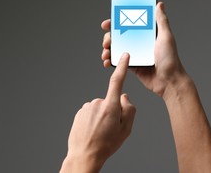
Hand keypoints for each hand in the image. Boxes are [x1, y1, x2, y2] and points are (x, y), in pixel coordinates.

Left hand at [61, 54, 135, 172]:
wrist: (84, 155)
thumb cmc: (107, 144)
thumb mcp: (126, 129)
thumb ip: (130, 109)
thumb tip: (124, 97)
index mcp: (110, 106)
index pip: (117, 81)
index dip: (122, 67)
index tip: (125, 56)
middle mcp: (97, 103)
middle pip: (111, 101)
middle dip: (113, 110)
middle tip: (111, 128)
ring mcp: (87, 107)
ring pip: (100, 107)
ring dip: (102, 116)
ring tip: (100, 131)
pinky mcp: (80, 112)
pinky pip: (91, 112)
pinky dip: (93, 119)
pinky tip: (92, 130)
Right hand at [101, 2, 188, 97]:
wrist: (169, 81)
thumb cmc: (171, 59)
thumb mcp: (166, 37)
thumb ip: (161, 20)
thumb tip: (159, 4)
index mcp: (147, 34)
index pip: (129, 24)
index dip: (117, 22)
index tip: (107, 23)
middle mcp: (141, 43)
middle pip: (120, 36)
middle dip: (109, 37)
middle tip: (107, 42)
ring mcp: (136, 54)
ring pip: (117, 48)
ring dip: (108, 49)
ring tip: (105, 52)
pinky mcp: (133, 66)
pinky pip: (118, 61)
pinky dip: (110, 61)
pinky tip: (107, 62)